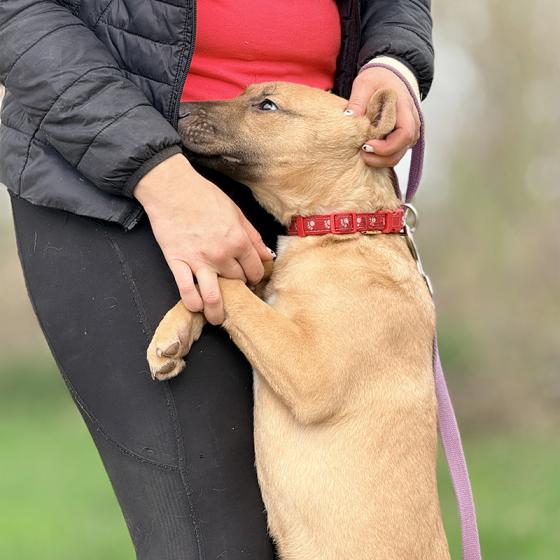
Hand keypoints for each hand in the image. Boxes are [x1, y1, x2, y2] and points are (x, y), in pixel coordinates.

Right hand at [134, 154, 271, 324]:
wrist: (171, 188)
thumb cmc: (203, 196)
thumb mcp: (236, 212)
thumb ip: (253, 236)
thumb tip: (266, 255)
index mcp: (238, 240)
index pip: (255, 270)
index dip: (255, 277)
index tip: (250, 278)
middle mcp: (221, 254)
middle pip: (237, 283)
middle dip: (238, 289)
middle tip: (234, 291)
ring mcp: (199, 261)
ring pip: (214, 297)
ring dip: (217, 312)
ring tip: (217, 317)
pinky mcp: (177, 263)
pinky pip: (187, 291)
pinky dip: (193, 303)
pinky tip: (197, 307)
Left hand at [346, 66, 420, 167]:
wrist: (390, 75)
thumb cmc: (380, 78)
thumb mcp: (365, 84)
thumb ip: (358, 101)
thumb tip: (349, 118)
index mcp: (405, 108)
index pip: (404, 134)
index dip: (387, 146)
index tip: (367, 145)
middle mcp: (412, 122)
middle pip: (402, 149)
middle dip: (382, 158)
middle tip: (362, 154)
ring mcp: (409, 131)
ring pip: (399, 153)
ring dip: (382, 159)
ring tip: (364, 153)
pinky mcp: (403, 136)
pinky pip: (396, 151)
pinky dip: (383, 156)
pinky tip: (370, 151)